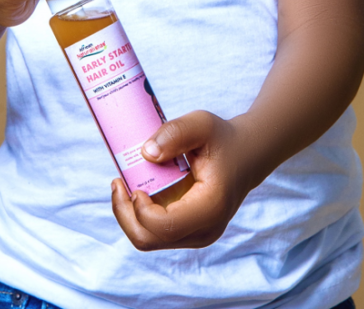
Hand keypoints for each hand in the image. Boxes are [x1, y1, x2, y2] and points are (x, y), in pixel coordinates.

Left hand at [110, 110, 253, 249]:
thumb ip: (175, 133)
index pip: (163, 226)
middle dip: (124, 214)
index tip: (131, 183)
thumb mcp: (202, 124)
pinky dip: (139, 215)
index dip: (139, 210)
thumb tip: (146, 153)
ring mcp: (197, 235)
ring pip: (149, 239)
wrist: (246, 154)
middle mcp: (205, 230)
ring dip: (129, 215)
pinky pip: (155, 233)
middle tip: (117, 183)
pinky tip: (136, 190)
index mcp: (210, 207)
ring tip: (123, 184)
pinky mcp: (189, 232)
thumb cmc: (222, 139)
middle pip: (149, 239)